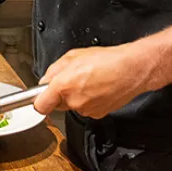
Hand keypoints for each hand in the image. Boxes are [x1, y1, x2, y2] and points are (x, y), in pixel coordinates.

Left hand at [32, 44, 157, 118]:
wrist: (132, 70)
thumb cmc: (106, 60)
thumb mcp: (72, 56)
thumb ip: (54, 70)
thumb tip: (45, 80)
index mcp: (63, 85)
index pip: (40, 105)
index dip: (39, 101)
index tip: (40, 98)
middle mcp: (74, 101)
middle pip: (57, 104)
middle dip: (61, 94)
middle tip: (73, 80)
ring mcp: (87, 110)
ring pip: (73, 106)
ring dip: (77, 96)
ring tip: (90, 81)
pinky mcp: (98, 114)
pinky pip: (87, 109)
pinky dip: (90, 101)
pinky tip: (98, 88)